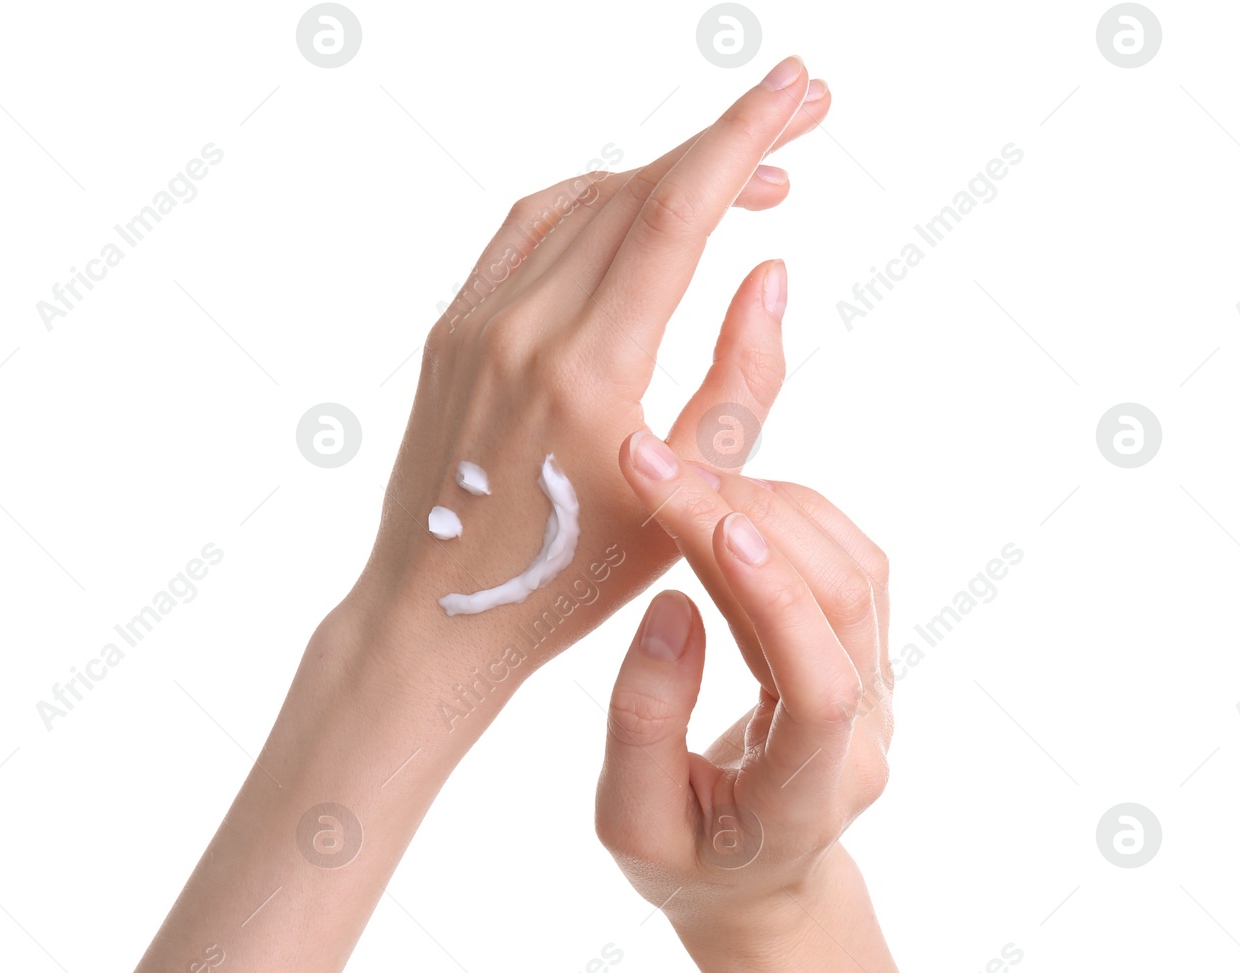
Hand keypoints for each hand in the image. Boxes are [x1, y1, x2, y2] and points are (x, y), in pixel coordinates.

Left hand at [337, 58, 831, 723]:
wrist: (437, 616)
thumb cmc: (570, 577)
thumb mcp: (686, 494)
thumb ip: (745, 377)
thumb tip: (771, 268)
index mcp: (587, 371)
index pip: (677, 212)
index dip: (746, 137)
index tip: (803, 90)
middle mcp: (522, 328)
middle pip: (635, 189)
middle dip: (724, 142)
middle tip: (799, 123)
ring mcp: (474, 322)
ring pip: (581, 199)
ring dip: (663, 172)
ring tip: (737, 181)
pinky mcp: (450, 330)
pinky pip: (527, 231)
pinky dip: (594, 201)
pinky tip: (640, 211)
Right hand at [593, 461, 891, 945]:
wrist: (755, 882)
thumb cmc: (684, 862)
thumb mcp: (631, 823)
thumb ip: (645, 728)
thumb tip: (673, 609)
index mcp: (808, 799)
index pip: (820, 691)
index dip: (776, 601)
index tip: (711, 526)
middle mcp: (866, 737)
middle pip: (839, 605)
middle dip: (746, 519)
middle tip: (653, 463)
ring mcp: (881, 690)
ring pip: (854, 569)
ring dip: (768, 504)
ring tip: (679, 471)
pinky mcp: (869, 651)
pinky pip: (849, 560)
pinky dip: (786, 513)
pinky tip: (722, 497)